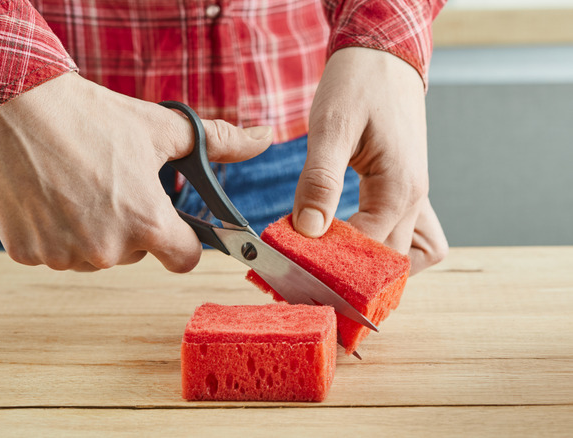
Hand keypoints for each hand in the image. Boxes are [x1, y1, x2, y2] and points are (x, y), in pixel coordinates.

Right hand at [0, 72, 272, 271]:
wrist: (12, 105)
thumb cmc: (91, 116)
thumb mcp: (161, 128)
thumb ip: (219, 141)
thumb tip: (262, 138)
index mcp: (147, 222)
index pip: (185, 259)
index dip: (183, 239)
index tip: (171, 220)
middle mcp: (106, 250)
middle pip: (136, 253)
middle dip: (131, 225)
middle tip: (111, 183)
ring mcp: (63, 255)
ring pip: (92, 255)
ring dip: (91, 229)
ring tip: (75, 184)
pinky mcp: (27, 253)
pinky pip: (53, 251)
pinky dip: (53, 230)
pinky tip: (46, 194)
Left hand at [293, 47, 447, 274]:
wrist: (384, 55)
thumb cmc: (359, 84)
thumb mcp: (331, 128)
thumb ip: (320, 180)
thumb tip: (308, 229)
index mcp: (400, 188)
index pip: (369, 250)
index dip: (332, 262)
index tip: (296, 263)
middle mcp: (415, 199)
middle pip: (390, 262)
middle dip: (351, 273)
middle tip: (307, 268)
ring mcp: (414, 196)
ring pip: (407, 254)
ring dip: (375, 265)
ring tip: (334, 260)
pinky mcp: (404, 190)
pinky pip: (407, 234)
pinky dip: (382, 245)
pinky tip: (351, 238)